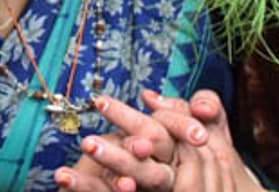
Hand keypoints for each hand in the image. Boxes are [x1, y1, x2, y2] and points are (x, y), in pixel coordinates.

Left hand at [55, 91, 260, 191]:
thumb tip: (151, 96)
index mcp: (186, 151)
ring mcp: (166, 190)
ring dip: (92, 187)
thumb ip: (203, 107)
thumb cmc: (216, 154)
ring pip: (134, 187)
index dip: (129, 120)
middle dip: (113, 157)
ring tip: (62, 176)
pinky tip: (71, 187)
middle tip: (84, 142)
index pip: (157, 132)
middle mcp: (175, 177)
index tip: (99, 102)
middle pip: (144, 170)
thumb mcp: (214, 128)